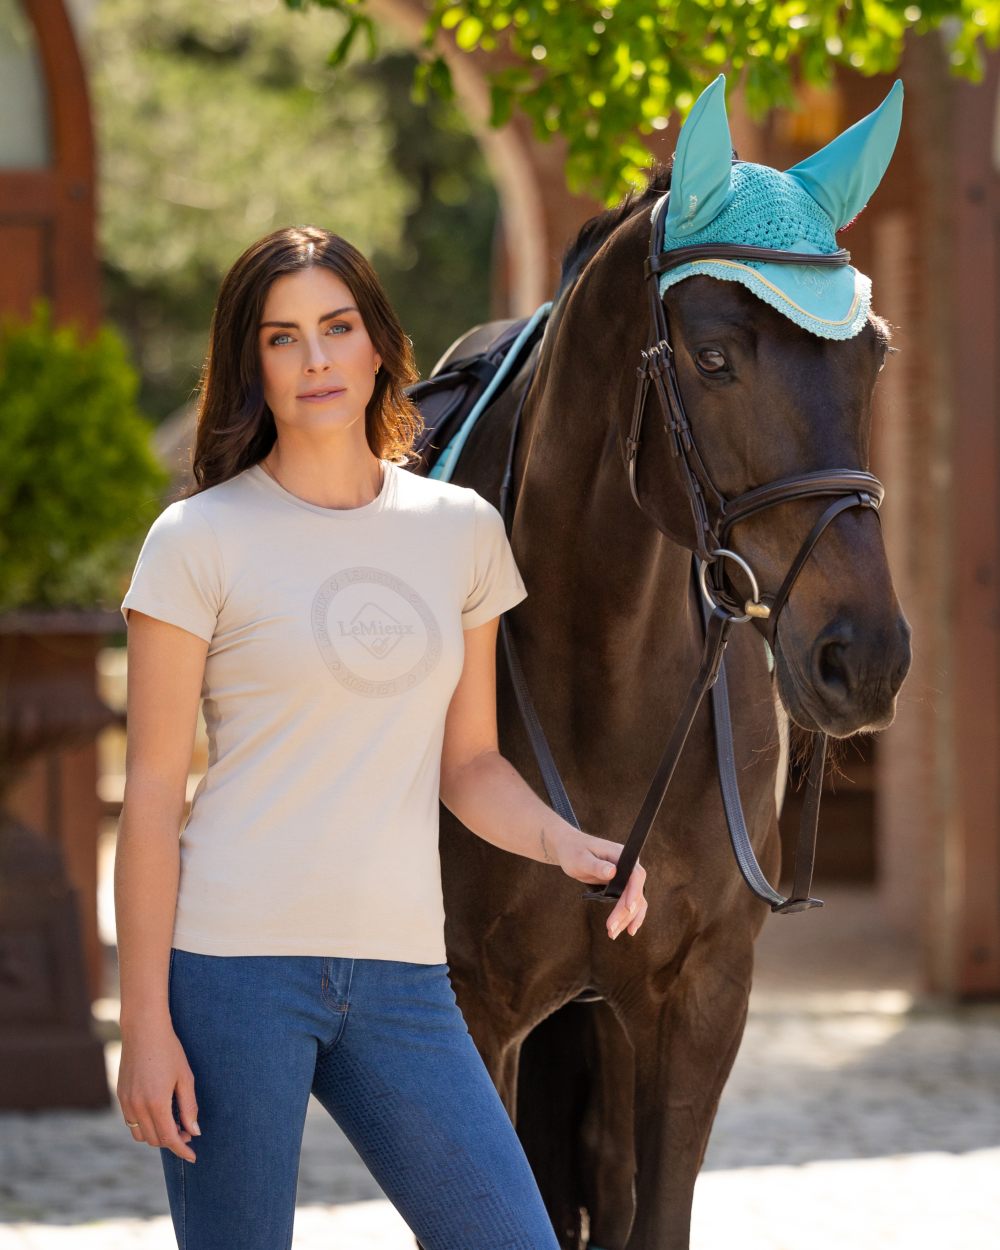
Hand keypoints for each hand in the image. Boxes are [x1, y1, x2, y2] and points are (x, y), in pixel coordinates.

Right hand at [117, 1021, 199, 1161]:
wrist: (143, 1030)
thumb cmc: (169, 1051)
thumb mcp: (185, 1077)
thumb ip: (189, 1107)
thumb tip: (194, 1131)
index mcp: (156, 1103)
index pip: (169, 1138)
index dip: (181, 1150)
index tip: (193, 1156)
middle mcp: (137, 1107)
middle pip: (155, 1140)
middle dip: (172, 1141)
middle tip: (187, 1131)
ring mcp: (126, 1102)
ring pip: (141, 1134)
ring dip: (157, 1135)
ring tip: (174, 1123)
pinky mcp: (121, 1096)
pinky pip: (132, 1122)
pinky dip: (145, 1125)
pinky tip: (159, 1113)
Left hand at [547, 825, 647, 939]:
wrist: (570, 849)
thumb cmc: (574, 851)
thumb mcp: (581, 859)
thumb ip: (596, 865)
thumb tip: (612, 872)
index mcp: (622, 855)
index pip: (635, 875)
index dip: (634, 892)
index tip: (628, 908)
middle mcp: (629, 866)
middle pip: (635, 893)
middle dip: (625, 913)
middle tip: (611, 929)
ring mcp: (626, 877)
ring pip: (635, 901)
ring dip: (627, 919)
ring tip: (613, 934)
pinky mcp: (621, 886)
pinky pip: (630, 903)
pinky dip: (628, 916)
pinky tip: (626, 929)